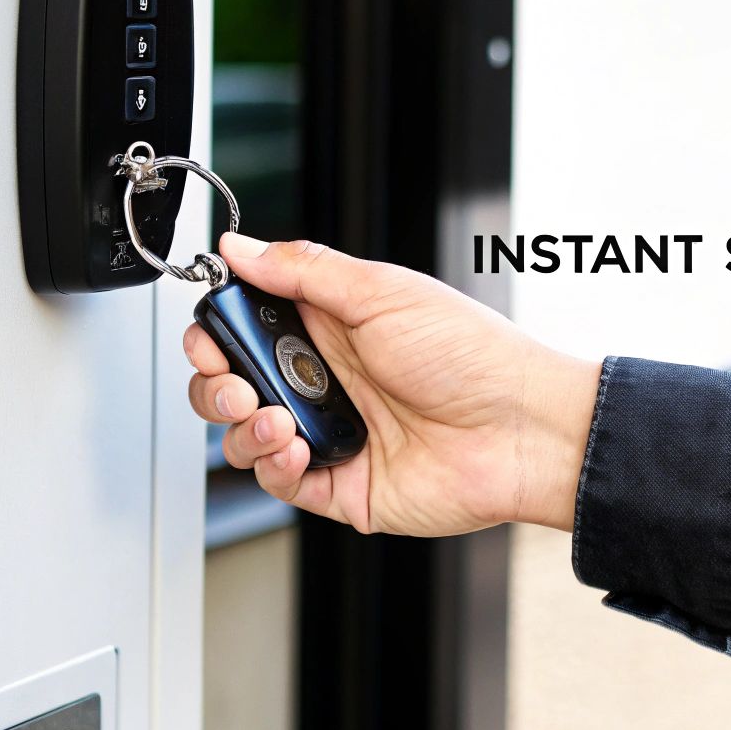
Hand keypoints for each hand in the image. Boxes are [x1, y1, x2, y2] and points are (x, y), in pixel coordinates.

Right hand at [183, 233, 600, 535]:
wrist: (521, 429)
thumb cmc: (473, 356)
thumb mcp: (382, 292)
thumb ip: (302, 270)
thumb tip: (242, 245)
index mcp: (330, 327)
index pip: (245, 328)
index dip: (216, 333)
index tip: (209, 336)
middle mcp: (324, 381)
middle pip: (232, 385)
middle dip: (215, 385)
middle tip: (233, 382)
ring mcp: (331, 434)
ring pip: (247, 437)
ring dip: (242, 426)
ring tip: (272, 417)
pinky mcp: (340, 485)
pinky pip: (280, 482)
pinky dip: (273, 466)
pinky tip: (294, 447)